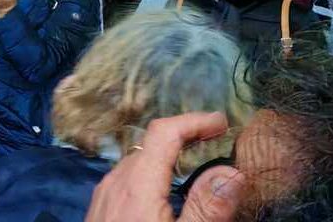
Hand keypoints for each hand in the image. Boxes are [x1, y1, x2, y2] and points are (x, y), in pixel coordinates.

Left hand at [85, 112, 244, 221]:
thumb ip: (208, 208)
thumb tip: (232, 172)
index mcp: (136, 184)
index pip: (163, 132)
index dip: (194, 121)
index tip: (223, 123)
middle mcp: (114, 183)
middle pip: (150, 145)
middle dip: (184, 137)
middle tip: (217, 141)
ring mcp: (102, 197)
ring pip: (137, 162)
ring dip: (166, 156)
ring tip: (197, 163)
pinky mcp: (99, 212)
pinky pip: (126, 180)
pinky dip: (151, 174)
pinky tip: (166, 193)